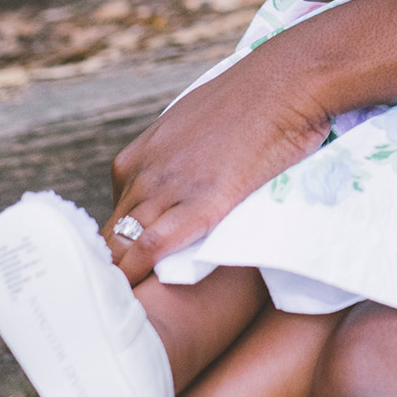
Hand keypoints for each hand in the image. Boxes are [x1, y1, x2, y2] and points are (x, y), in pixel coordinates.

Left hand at [107, 46, 332, 283]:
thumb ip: (176, 159)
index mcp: (137, 157)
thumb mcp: (193, 125)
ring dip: (120, 281)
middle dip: (109, 272)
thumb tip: (182, 181)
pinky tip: (137, 301)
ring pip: (121, 248)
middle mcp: (143, 173)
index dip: (119, 249)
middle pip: (108, 239)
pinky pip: (150, 249)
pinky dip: (138, 276)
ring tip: (120, 317)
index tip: (130, 272)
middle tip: (115, 305)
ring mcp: (168, 189)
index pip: (111, 219)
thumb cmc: (253, 97)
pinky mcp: (199, 204)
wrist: (288, 79)